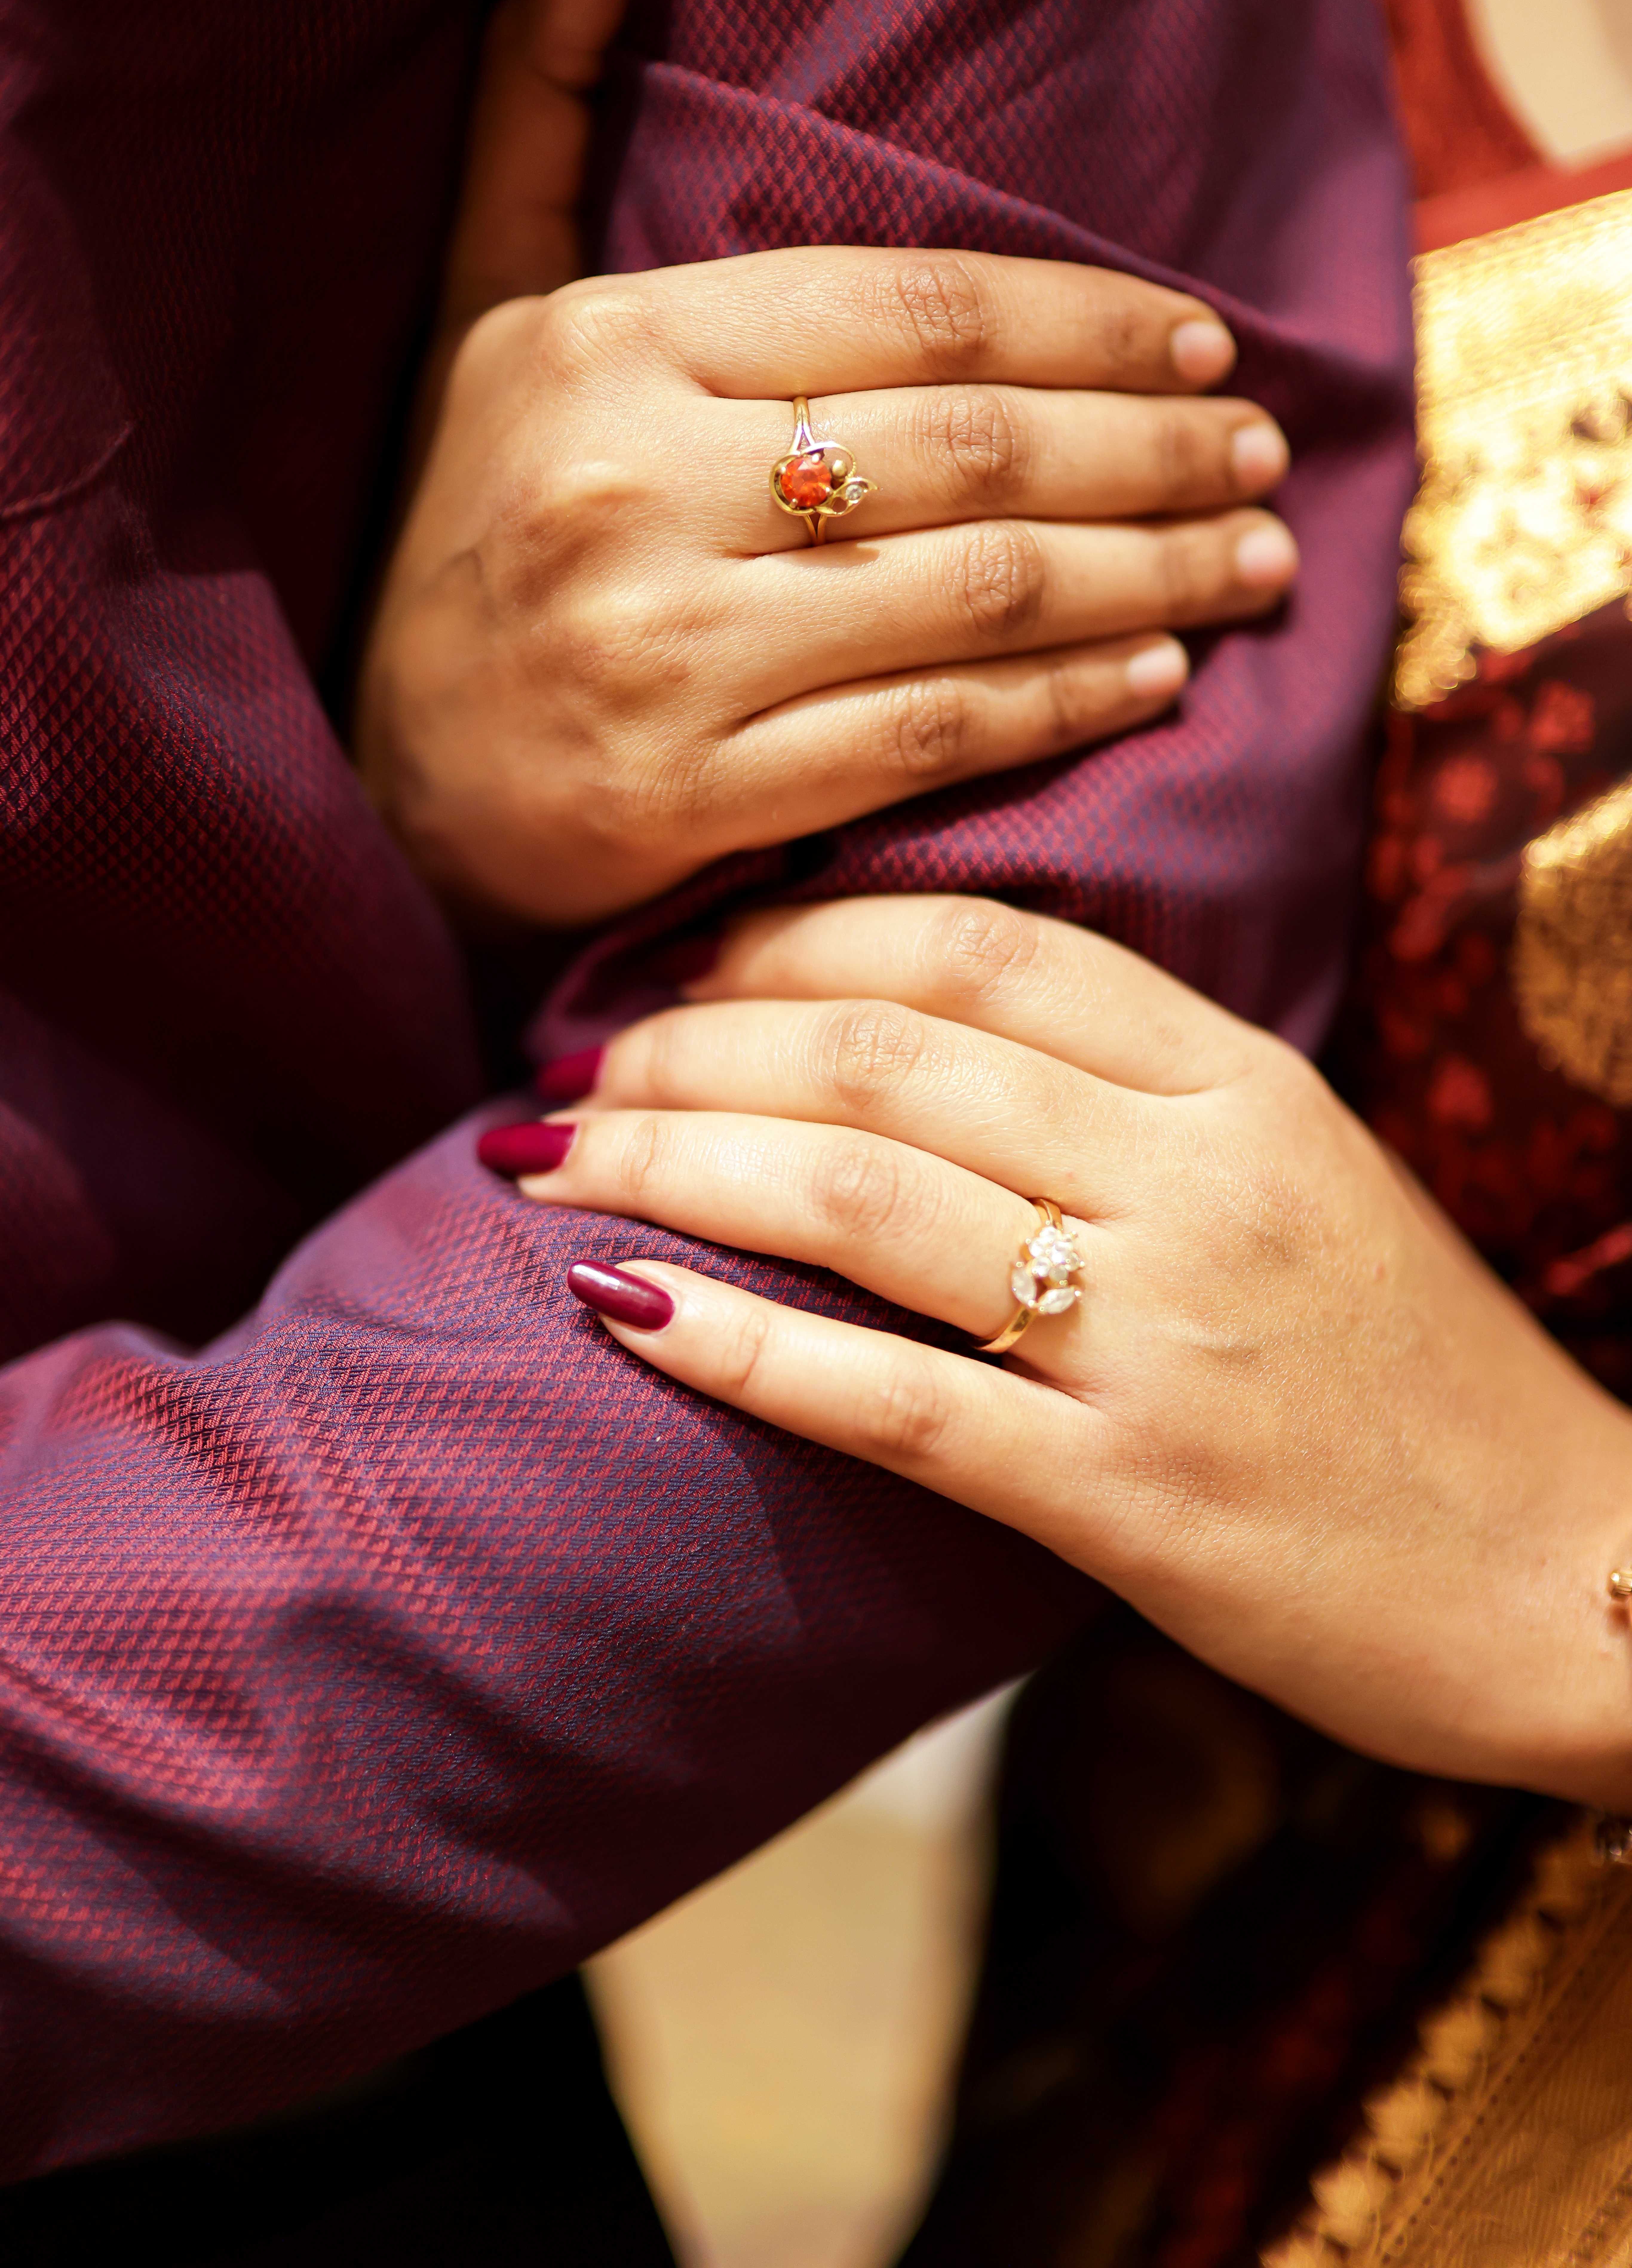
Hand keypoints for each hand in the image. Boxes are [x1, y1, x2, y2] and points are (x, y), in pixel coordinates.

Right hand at [359, 0, 1297, 925]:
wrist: (386, 786)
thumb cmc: (472, 533)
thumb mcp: (487, 313)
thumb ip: (543, 113)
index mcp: (611, 354)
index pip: (915, 311)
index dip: (1088, 323)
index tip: (1205, 344)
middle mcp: (638, 494)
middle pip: (975, 451)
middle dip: (1154, 453)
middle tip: (1262, 456)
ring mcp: (669, 653)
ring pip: (979, 595)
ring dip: (1149, 574)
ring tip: (1251, 561)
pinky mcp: (694, 795)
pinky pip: (933, 736)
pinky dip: (1068, 703)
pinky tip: (1160, 673)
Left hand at [495, 897, 1631, 1808]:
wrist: (1574, 1576)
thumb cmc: (1418, 1379)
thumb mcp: (1304, 1182)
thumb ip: (1138, 1102)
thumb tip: (920, 1048)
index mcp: (1244, 1089)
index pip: (981, 948)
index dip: (799, 934)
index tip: (687, 960)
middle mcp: (1197, 1184)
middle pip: (883, 1055)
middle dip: (690, 1045)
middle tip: (576, 1068)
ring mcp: (1165, 1342)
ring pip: (861, 1201)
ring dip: (674, 1166)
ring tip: (553, 1162)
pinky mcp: (1132, 1501)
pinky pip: (893, 1401)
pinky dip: (736, 1346)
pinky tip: (615, 1308)